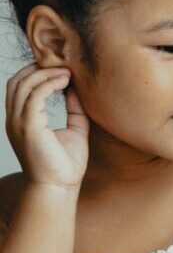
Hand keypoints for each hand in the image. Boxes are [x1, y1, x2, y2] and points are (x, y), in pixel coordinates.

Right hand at [5, 66, 87, 190]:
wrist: (59, 188)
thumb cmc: (66, 165)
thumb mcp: (75, 131)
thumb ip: (75, 110)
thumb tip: (78, 89)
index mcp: (21, 120)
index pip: (20, 88)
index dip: (36, 74)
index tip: (60, 69)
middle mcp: (15, 119)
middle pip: (17, 82)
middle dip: (38, 69)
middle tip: (62, 65)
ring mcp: (18, 122)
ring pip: (24, 85)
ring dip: (45, 74)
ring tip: (67, 71)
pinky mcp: (28, 126)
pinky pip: (34, 95)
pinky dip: (49, 84)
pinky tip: (65, 81)